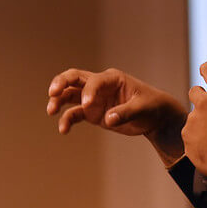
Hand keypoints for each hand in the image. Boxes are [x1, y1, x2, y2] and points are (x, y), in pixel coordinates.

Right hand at [46, 68, 187, 164]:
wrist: (155, 117)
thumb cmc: (152, 106)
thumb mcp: (143, 108)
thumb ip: (126, 112)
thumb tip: (108, 119)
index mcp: (113, 78)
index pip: (94, 81)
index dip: (88, 91)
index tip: (87, 105)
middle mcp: (100, 86)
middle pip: (74, 78)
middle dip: (61, 82)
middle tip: (52, 92)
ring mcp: (94, 98)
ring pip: (70, 94)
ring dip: (58, 100)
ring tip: (51, 111)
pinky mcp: (92, 112)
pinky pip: (75, 114)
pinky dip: (67, 120)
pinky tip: (63, 130)